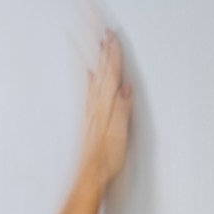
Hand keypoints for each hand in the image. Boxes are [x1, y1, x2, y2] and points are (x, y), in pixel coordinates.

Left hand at [80, 29, 133, 188]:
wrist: (88, 176)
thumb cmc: (104, 160)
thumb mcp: (119, 135)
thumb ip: (122, 110)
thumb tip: (125, 89)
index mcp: (105, 109)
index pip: (110, 77)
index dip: (113, 58)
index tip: (114, 41)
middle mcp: (95, 109)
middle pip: (101, 76)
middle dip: (104, 55)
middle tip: (106, 37)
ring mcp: (90, 115)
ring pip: (95, 81)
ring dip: (98, 64)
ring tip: (99, 49)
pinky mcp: (88, 121)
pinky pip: (89, 93)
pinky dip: (90, 81)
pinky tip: (89, 76)